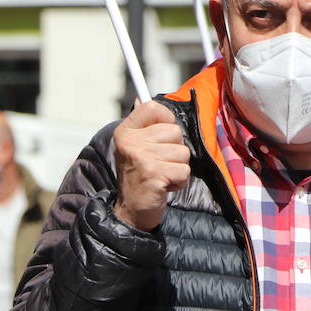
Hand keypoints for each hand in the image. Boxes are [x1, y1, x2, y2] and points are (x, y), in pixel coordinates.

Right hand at [113, 100, 189, 231]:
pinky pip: (184, 171)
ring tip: (162, 176)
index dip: (166, 119)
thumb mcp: (135, 149)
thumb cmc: (138, 178)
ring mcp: (141, 157)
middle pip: (174, 131)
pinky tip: (164, 187)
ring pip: (183, 153)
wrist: (130, 212)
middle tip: (160, 164)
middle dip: (175, 151)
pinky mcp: (153, 174)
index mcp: (125, 132)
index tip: (163, 136)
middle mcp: (131, 142)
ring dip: (178, 168)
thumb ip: (143, 126)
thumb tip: (141, 98)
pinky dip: (179, 182)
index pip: (152, 107)